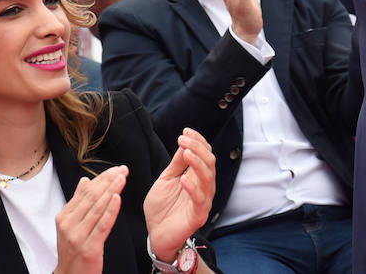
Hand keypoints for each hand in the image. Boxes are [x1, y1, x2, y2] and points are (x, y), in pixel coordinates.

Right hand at [54, 165, 127, 273]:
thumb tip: (85, 180)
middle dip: (109, 181)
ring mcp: (77, 236)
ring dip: (112, 190)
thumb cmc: (73, 249)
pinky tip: (118, 198)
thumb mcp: (71, 225)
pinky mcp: (89, 247)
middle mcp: (68, 225)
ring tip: (123, 178)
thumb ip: (78, 202)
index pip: (85, 192)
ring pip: (97, 208)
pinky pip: (102, 225)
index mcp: (64, 217)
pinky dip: (110, 210)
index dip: (101, 178)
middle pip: (91, 197)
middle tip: (123, 169)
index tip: (115, 168)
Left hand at [143, 128, 215, 264]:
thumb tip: (185, 142)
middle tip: (183, 139)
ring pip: (208, 178)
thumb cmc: (161, 208)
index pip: (205, 153)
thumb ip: (176, 164)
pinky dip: (192, 188)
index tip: (185, 131)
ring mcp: (203, 201)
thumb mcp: (166, 180)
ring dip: (198, 163)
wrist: (156, 235)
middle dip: (198, 148)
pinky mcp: (198, 215)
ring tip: (186, 152)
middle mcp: (204, 186)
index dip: (198, 141)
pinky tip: (183, 178)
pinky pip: (199, 199)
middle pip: (209, 162)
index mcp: (197, 176)